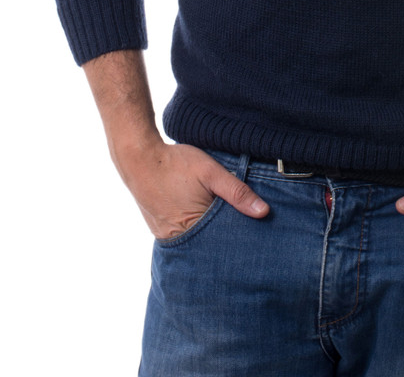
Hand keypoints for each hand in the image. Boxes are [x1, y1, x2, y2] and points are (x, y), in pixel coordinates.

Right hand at [119, 139, 269, 239]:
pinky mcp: (160, 229)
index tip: (255, 235)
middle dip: (226, 239)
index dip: (240, 237)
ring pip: (198, 241)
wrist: (139, 158)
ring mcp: (167, 236)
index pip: (225, 242)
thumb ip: (237, 192)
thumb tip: (264, 212)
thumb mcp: (211, 173)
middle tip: (243, 232)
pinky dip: (196, 229)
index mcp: (194, 228)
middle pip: (211, 245)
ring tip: (224, 225)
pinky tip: (204, 219)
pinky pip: (184, 236)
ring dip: (211, 234)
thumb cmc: (176, 164)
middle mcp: (179, 239)